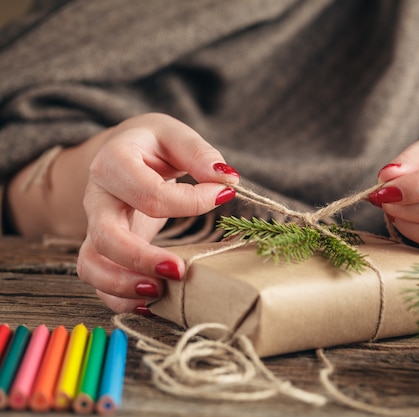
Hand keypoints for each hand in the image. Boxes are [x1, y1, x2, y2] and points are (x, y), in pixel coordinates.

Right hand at [76, 113, 239, 312]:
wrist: (124, 152)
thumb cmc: (152, 145)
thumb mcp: (174, 134)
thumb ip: (199, 153)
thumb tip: (225, 180)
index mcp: (113, 163)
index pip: (149, 194)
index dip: (191, 201)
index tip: (224, 195)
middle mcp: (97, 198)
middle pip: (107, 237)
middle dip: (142, 259)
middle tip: (180, 270)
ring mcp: (95, 227)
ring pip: (92, 265)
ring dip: (123, 286)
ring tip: (161, 293)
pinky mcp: (103, 248)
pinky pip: (99, 279)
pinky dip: (118, 298)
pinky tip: (152, 302)